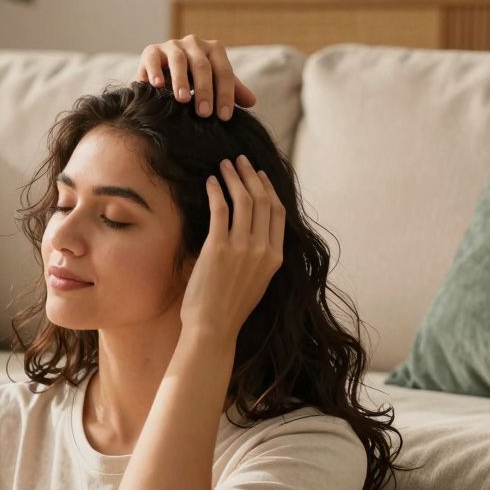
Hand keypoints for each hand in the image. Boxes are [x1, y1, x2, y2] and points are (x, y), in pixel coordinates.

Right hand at [135, 34, 257, 119]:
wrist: (163, 72)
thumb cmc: (194, 80)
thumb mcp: (214, 84)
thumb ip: (232, 90)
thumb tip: (252, 102)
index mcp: (213, 50)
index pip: (224, 71)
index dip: (225, 94)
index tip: (224, 117)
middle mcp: (194, 43)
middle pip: (202, 65)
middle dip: (205, 90)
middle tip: (205, 113)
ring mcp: (172, 45)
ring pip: (179, 60)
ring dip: (181, 80)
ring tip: (182, 100)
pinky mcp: (151, 50)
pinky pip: (154, 58)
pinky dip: (155, 71)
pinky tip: (157, 86)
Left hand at [180, 155, 284, 340]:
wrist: (213, 328)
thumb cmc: (229, 308)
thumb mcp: (256, 280)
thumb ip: (258, 257)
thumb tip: (251, 233)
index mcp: (275, 258)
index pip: (278, 213)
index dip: (269, 189)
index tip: (259, 174)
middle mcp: (263, 250)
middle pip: (263, 201)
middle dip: (251, 175)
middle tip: (240, 161)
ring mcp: (242, 248)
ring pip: (244, 201)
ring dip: (233, 178)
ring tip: (224, 165)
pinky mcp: (218, 248)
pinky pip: (220, 210)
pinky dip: (216, 191)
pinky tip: (210, 182)